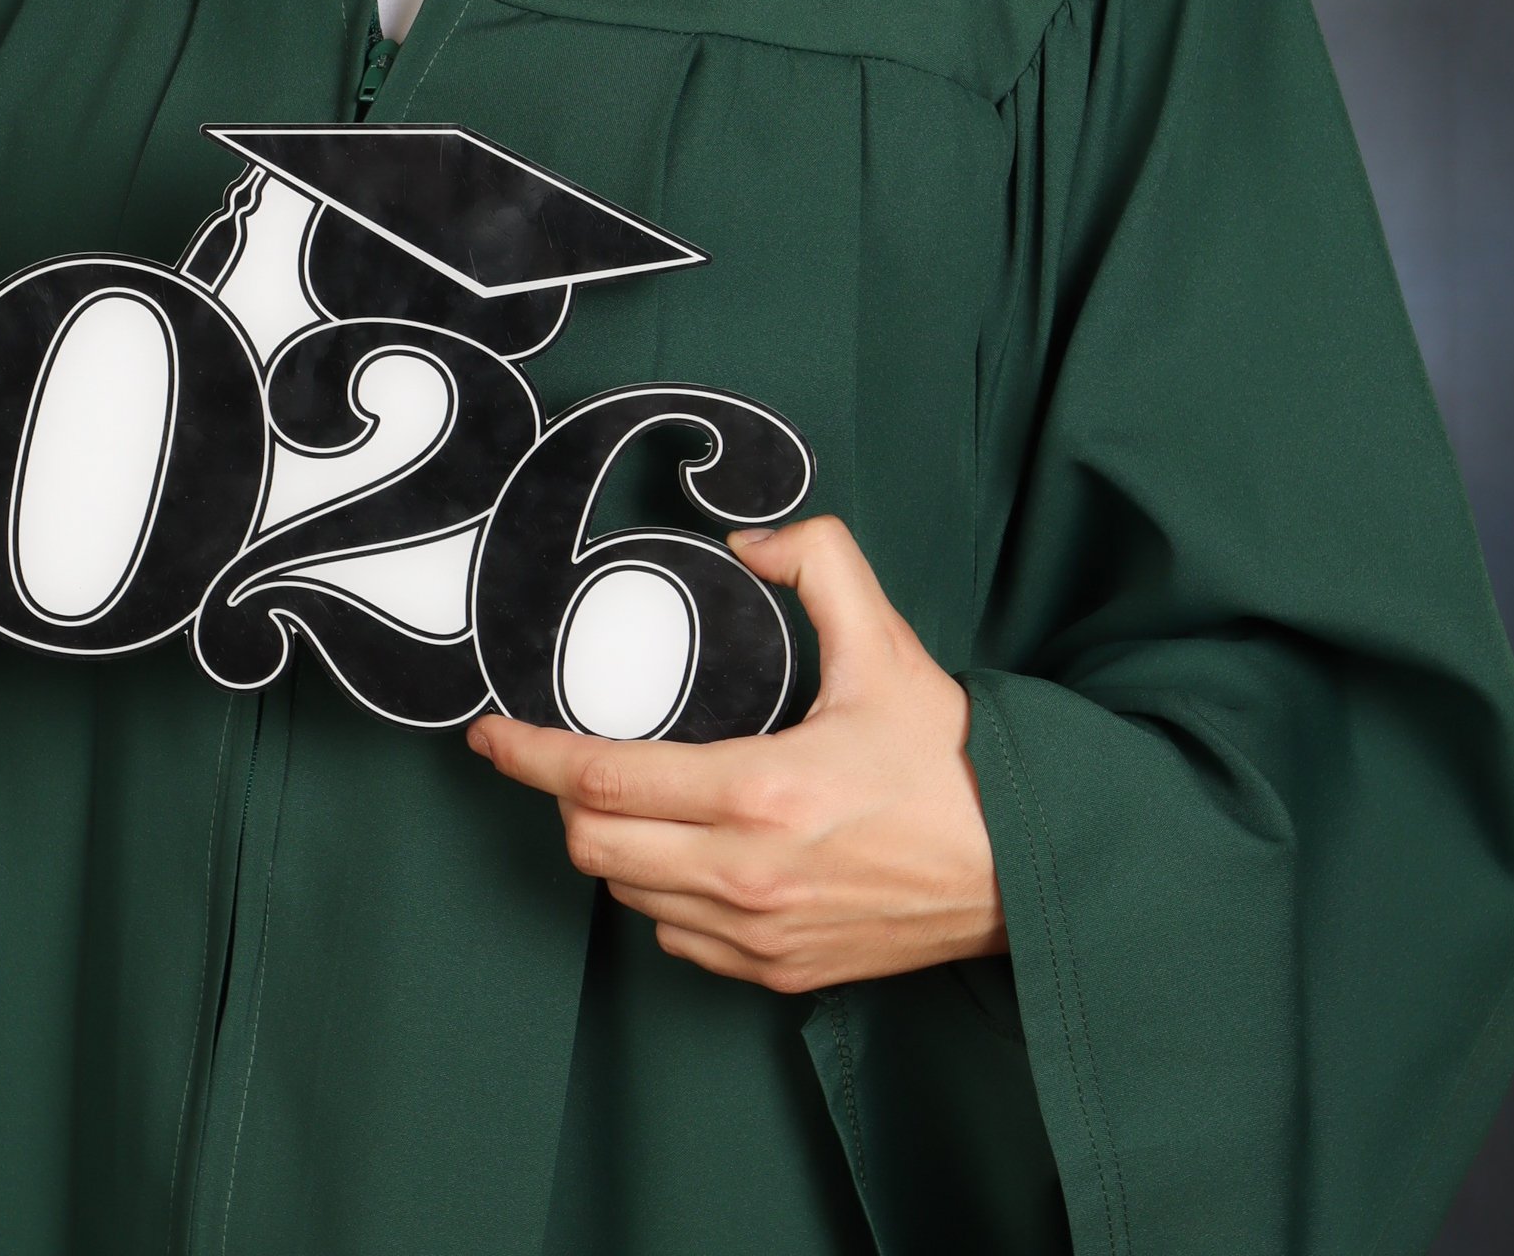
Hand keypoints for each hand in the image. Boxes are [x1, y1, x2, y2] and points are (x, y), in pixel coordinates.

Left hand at [466, 514, 1003, 992]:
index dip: (526, 755)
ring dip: (613, 845)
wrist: (1026, 874)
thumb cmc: (957, 766)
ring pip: (627, 895)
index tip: (488, 735)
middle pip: (592, 844)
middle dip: (564, 797)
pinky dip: (661, 896)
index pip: (599, 777)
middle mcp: (745, 875)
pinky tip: (684, 855)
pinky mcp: (777, 973)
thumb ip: (819, 566)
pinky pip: (675, 939)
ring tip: (630, 797)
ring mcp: (757, 934)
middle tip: (565, 756)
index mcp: (759, 793)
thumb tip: (749, 541)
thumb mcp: (889, 646)